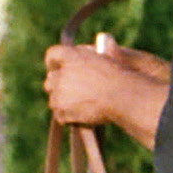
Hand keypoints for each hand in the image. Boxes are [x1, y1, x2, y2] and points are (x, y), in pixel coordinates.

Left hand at [43, 43, 170, 145]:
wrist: (122, 96)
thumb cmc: (118, 77)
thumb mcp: (104, 57)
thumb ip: (87, 58)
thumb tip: (79, 59)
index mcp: (70, 55)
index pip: (52, 54)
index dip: (54, 62)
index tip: (56, 68)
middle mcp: (61, 73)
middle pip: (50, 80)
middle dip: (58, 86)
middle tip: (72, 92)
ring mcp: (59, 93)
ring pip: (54, 99)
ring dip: (64, 103)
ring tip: (82, 106)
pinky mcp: (61, 110)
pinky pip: (60, 116)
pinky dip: (69, 118)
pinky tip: (83, 115)